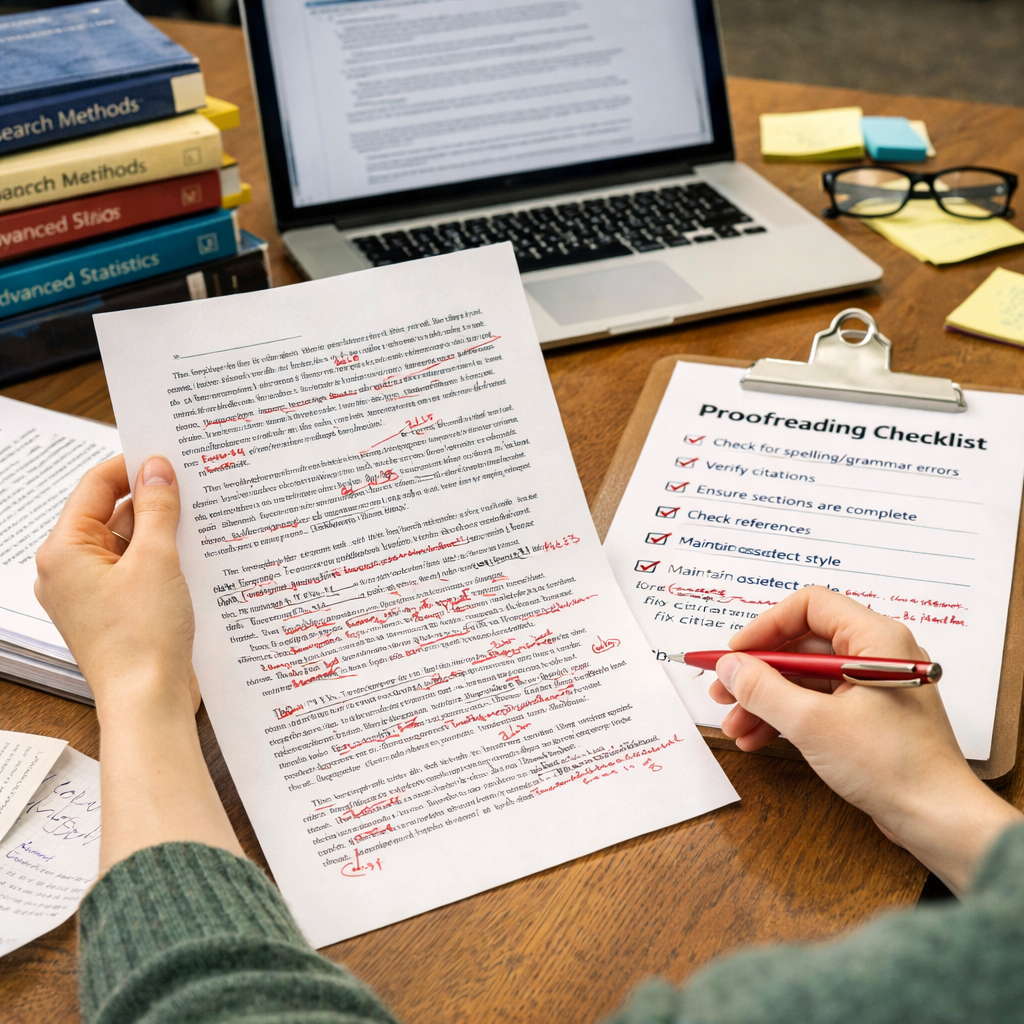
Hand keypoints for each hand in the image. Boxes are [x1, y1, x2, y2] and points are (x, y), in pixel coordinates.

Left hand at [36, 455, 242, 872]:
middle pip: (110, 515)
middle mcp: (68, 571)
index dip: (133, 466)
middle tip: (193, 487)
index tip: (169, 456)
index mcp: (64, 551)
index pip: (95, 486)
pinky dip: (160, 560)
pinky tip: (193, 556)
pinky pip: (134, 571)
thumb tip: (157, 468)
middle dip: (152, 501)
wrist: (148, 702)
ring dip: (160, 532)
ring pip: (126, 544)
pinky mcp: (112, 612)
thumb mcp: (157, 558)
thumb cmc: (143, 638)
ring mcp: (89, 594)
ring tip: (199, 522)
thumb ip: (157, 507)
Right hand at [710, 587, 1020, 894]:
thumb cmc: (891, 766)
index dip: (766, 626)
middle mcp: (876, 654)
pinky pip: (817, 702)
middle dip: (757, 671)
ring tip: (734, 725)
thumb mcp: (812, 723)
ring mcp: (872, 686)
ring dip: (765, 699)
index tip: (736, 653)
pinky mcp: (868, 715)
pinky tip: (756, 738)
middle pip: (801, 644)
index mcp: (875, 639)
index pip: (809, 607)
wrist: (938, 819)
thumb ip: (763, 689)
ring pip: (804, 677)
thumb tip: (728, 667)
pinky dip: (786, 717)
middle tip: (723, 691)